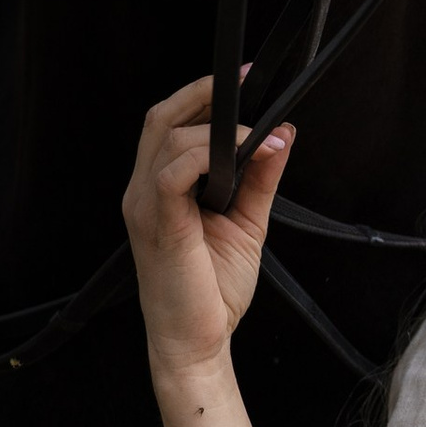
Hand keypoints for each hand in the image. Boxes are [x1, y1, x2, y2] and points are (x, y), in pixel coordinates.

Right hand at [123, 75, 292, 391]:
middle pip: (161, 117)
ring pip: (167, 136)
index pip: (171, 123)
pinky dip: (207, 153)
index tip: (247, 81)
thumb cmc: (212, 293)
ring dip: (219, 128)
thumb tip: (281, 134)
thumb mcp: (247, 223)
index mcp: (159, 187)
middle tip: (247, 84)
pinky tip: (237, 155)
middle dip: (203, 92)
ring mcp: (144, 205)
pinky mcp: (157, 223)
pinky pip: (172, 170)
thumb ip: (260, 178)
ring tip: (259, 136)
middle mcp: (143, 190)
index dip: (203, 94)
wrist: (197, 345)